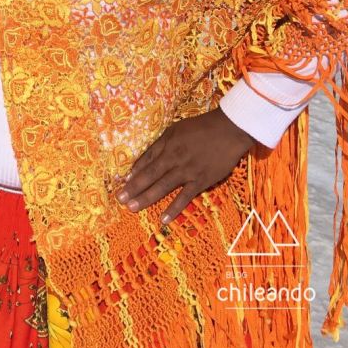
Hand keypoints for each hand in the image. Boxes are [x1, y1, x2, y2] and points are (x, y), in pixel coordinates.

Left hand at [116, 108, 254, 222]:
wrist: (228, 131)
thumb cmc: (200, 128)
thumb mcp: (175, 130)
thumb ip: (160, 144)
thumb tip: (145, 158)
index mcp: (167, 145)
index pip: (146, 160)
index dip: (133, 172)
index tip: (121, 182)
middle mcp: (173, 158)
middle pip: (150, 175)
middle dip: (133, 187)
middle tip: (119, 199)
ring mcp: (187, 171)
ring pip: (163, 187)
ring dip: (146, 198)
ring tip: (132, 208)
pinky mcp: (201, 181)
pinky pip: (185, 197)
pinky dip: (174, 208)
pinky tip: (163, 219)